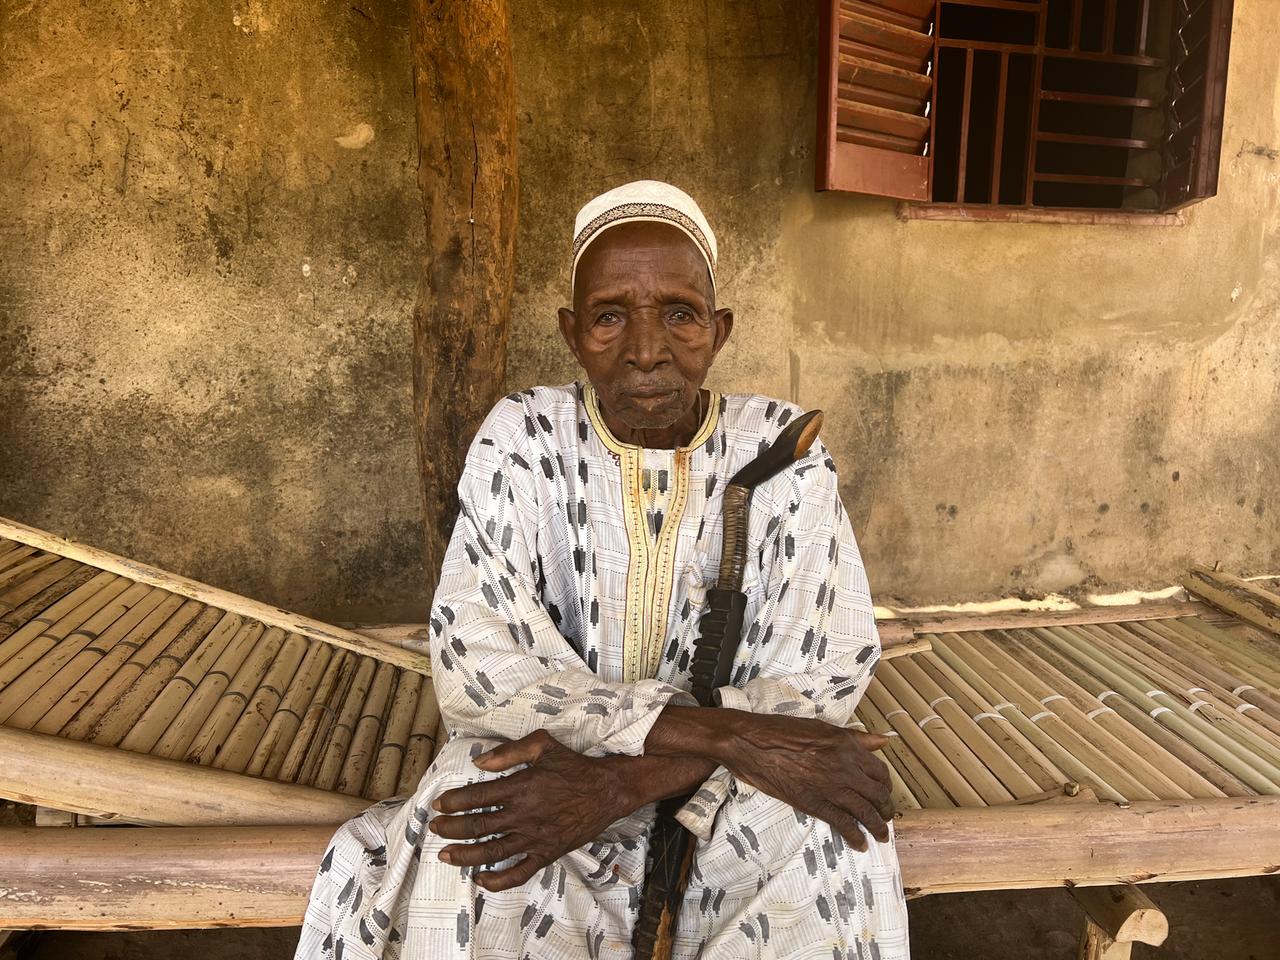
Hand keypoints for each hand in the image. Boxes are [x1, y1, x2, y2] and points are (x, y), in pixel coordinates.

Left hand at [429, 730, 638, 891]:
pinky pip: (518, 873)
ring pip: (491, 852)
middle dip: (451, 828)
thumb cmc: (575, 767)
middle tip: (435, 827)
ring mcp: (534, 838)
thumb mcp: (544, 746)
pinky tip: (479, 879)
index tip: (439, 804)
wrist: (607, 791)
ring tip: (444, 855)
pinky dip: (497, 880)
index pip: (477, 797)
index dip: (454, 802)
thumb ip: (510, 752)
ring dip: (464, 855)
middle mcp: (524, 815)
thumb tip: (479, 762)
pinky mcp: (546, 854)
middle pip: (478, 827)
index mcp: (521, 787)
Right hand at [717, 712, 892, 849]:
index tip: (884, 792)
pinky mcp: (813, 803)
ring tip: (880, 836)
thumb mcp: (822, 727)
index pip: (879, 771)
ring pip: (865, 811)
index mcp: (847, 746)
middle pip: (877, 794)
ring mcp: (830, 787)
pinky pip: (843, 823)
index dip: (885, 785)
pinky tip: (860, 844)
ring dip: (877, 827)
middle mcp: (844, 767)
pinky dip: (855, 836)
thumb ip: (854, 737)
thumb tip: (882, 740)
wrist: (751, 743)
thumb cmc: (781, 730)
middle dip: (885, 809)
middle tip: (885, 818)